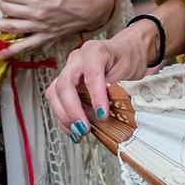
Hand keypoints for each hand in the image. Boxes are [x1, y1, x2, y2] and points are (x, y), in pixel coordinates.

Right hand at [45, 18, 158, 136]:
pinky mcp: (65, 82)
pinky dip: (63, 118)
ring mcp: (69, 70)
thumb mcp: (130, 70)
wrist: (124, 51)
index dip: (96, 97)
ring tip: (78, 132)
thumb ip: (120, 88)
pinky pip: (57, 100)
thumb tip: (111, 112)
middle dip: (72, 110)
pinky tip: (73, 130)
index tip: (102, 115)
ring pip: (54, 93)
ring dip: (64, 116)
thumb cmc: (126, 59)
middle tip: (84, 128)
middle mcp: (77, 59)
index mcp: (95, 51)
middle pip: (64, 85)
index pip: (91, 74)